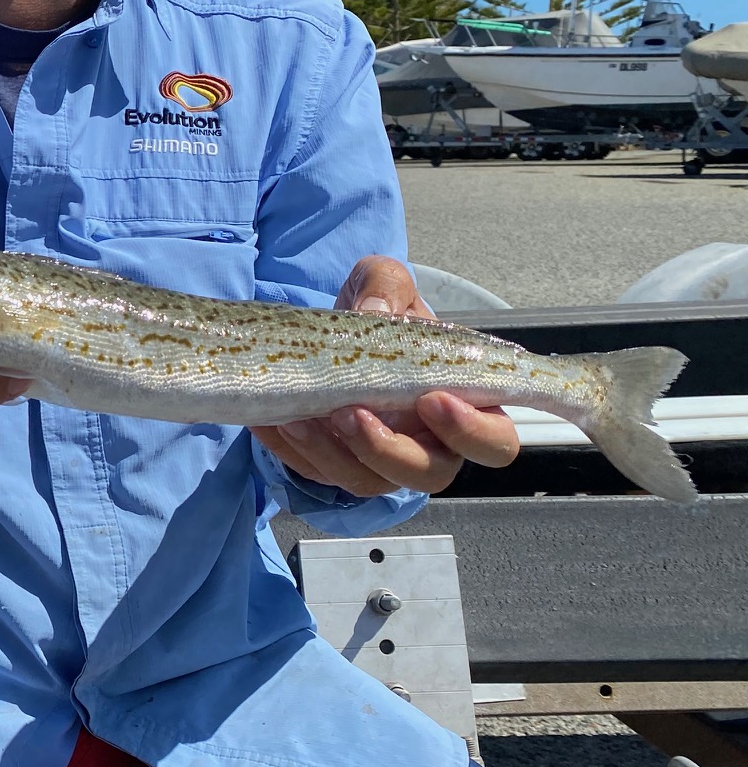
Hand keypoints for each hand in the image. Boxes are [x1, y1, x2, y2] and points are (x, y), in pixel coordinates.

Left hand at [250, 255, 519, 496]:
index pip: (494, 442)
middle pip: (429, 476)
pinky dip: (291, 452)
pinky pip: (314, 473)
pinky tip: (272, 422)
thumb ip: (386, 286)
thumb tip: (373, 309)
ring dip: (331, 454)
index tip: (431, 400)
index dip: (471, 432)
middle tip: (352, 413)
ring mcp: (380, 461)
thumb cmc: (378, 316)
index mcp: (464, 405)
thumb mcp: (384, 284)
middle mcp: (428, 444)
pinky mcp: (333, 465)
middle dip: (389, 451)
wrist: (328, 333)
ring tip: (299, 417)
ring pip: (367, 482)